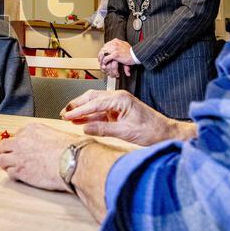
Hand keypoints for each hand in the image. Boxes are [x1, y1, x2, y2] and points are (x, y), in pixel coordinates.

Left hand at [0, 123, 82, 191]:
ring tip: (15, 168)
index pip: (17, 135)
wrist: (73, 161)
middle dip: (9, 152)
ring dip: (7, 164)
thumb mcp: (59, 135)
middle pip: (4, 146)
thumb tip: (49, 145)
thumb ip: (47, 138)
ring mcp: (18, 156)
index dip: (20, 144)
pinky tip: (22, 177)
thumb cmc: (72, 149)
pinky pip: (9, 173)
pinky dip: (14, 176)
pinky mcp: (20, 171)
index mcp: (32, 129)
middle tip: (15, 159)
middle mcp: (22, 140)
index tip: (24, 149)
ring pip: (1, 160)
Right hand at [61, 89, 191, 145]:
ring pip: (94, 104)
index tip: (67, 116)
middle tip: (63, 113)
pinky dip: (90, 116)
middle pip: (91, 98)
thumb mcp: (126, 132)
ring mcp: (118, 104)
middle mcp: (118, 98)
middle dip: (76, 105)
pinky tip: (81, 121)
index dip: (79, 110)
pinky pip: (101, 112)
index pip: (94, 103)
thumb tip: (84, 128)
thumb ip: (103, 129)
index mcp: (120, 99)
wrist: (166, 133)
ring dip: (82, 110)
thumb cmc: (151, 130)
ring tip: (68, 116)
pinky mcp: (119, 111)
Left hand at [98, 38, 134, 75]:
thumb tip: (114, 45)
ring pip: (103, 53)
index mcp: (115, 41)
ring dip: (101, 58)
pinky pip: (106, 58)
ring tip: (101, 62)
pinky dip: (104, 61)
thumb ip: (118, 44)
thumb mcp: (124, 45)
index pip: (105, 45)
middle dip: (100, 55)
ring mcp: (114, 49)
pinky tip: (105, 63)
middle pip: (103, 49)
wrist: (135, 55)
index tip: (102, 54)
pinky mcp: (115, 54)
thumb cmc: (131, 51)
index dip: (103, 50)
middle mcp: (114, 44)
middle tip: (100, 59)